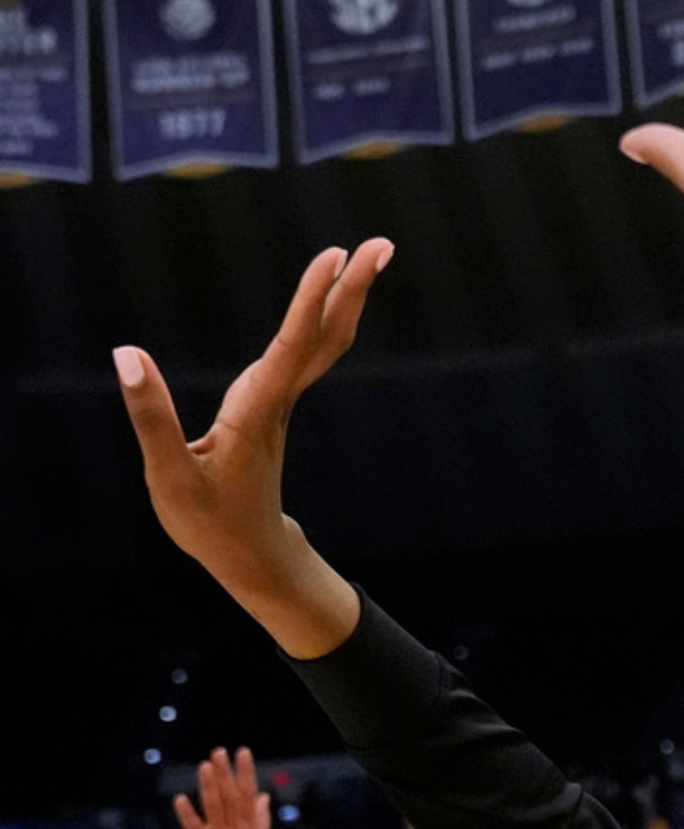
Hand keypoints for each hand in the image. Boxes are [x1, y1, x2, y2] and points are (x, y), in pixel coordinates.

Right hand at [117, 240, 392, 590]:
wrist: (251, 554)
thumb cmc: (209, 523)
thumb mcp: (169, 478)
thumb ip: (151, 417)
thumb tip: (127, 355)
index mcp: (257, 412)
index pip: (291, 346)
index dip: (311, 300)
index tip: (334, 257)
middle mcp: (278, 399)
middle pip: (325, 337)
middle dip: (351, 288)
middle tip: (381, 244)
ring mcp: (281, 400)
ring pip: (323, 342)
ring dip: (345, 296)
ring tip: (367, 252)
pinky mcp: (274, 403)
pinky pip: (307, 351)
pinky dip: (322, 316)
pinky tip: (333, 293)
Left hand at [174, 749, 271, 828]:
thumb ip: (261, 819)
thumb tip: (263, 796)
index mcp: (250, 825)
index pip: (248, 792)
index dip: (245, 772)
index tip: (242, 753)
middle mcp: (235, 827)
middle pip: (230, 795)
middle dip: (225, 772)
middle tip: (219, 751)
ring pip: (214, 806)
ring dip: (209, 785)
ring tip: (204, 766)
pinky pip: (193, 826)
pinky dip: (187, 813)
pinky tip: (180, 799)